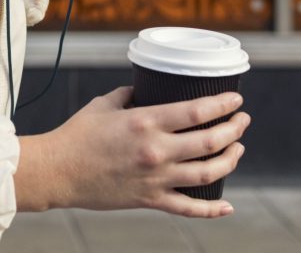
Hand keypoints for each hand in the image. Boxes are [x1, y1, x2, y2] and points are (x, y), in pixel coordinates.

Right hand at [17, 87, 249, 216]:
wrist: (57, 172)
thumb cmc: (78, 135)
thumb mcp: (105, 103)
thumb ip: (130, 94)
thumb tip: (145, 89)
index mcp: (146, 121)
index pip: (197, 111)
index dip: (222, 104)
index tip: (236, 100)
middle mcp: (156, 150)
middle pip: (210, 141)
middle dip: (234, 129)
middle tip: (243, 121)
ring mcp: (155, 178)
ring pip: (207, 173)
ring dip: (229, 160)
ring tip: (238, 149)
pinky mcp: (150, 200)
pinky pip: (187, 208)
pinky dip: (211, 210)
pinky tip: (227, 206)